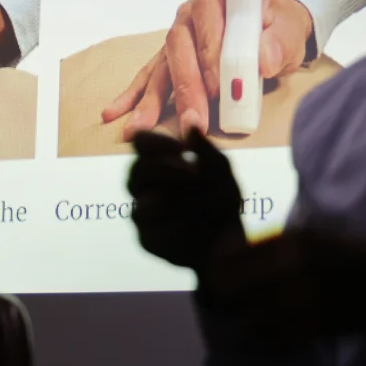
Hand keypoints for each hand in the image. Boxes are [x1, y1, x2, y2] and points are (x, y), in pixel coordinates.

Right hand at [103, 0, 313, 138]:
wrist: (275, 23)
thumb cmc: (280, 23)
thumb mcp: (290, 28)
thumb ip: (278, 41)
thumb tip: (263, 60)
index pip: (207, 17)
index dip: (208, 51)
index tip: (217, 86)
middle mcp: (191, 10)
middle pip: (180, 46)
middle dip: (185, 88)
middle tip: (194, 121)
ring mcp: (179, 32)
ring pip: (163, 65)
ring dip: (154, 99)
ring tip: (140, 127)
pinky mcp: (172, 55)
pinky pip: (151, 74)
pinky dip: (135, 95)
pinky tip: (117, 113)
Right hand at [127, 128, 245, 269]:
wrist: (229, 242)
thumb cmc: (222, 200)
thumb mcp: (221, 172)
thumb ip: (206, 149)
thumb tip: (191, 122)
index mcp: (159, 162)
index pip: (140, 142)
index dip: (157, 143)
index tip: (182, 150)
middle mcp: (145, 186)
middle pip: (135, 171)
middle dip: (167, 173)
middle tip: (194, 177)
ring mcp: (143, 213)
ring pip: (140, 205)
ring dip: (174, 202)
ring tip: (199, 204)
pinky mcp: (146, 239)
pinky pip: (152, 233)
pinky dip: (177, 229)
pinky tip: (194, 226)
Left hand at [201, 229, 365, 347]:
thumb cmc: (356, 255)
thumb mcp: (313, 236)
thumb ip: (275, 246)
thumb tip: (235, 257)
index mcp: (290, 241)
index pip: (228, 256)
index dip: (214, 268)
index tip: (215, 274)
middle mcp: (290, 269)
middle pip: (229, 290)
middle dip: (223, 297)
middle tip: (229, 301)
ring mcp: (302, 301)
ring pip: (247, 321)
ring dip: (243, 322)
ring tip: (250, 320)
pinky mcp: (315, 329)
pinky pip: (272, 342)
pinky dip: (265, 341)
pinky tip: (270, 335)